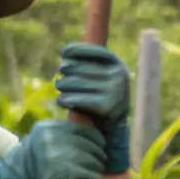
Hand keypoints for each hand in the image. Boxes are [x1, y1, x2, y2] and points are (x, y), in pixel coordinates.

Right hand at [0, 119, 106, 178]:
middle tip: (103, 158)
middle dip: (98, 151)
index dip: (94, 137)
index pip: (79, 128)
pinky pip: (81, 171)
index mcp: (48, 127)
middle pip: (85, 141)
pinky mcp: (55, 169)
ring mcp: (52, 152)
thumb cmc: (29, 162)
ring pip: (85, 156)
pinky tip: (95, 178)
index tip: (101, 144)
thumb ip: (59, 136)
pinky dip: (91, 175)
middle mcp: (50, 136)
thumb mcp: (41, 141)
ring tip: (99, 169)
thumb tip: (88, 135)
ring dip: (96, 164)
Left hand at [55, 43, 130, 173]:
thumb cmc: (101, 97)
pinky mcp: (107, 106)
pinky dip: (65, 100)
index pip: (93, 50)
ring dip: (62, 86)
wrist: (114, 129)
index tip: (62, 52)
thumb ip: (89, 63)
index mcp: (118, 64)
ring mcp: (115, 90)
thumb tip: (65, 51)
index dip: (76, 49)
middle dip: (65, 71)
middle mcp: (119, 75)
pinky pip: (77, 100)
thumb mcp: (102, 76)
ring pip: (75, 83)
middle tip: (59, 79)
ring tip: (59, 88)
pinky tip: (61, 101)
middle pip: (80, 67)